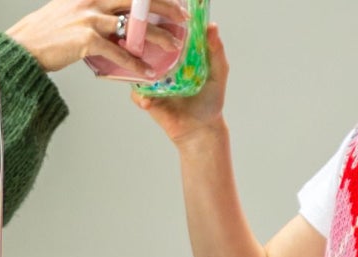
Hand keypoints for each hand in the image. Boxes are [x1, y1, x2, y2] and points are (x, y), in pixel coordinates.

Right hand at [8, 0, 183, 76]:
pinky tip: (146, 73)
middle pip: (139, 1)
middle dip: (164, 8)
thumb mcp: (69, 9)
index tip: (171, 0)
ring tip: (173, 46)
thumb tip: (108, 17)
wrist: (23, 46)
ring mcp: (90, 18)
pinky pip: (118, 53)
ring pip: (133, 27)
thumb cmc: (44, 33)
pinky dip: (134, 64)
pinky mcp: (86, 40)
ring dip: (156, 37)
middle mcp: (94, 0)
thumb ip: (90, 8)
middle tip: (181, 18)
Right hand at [132, 22, 227, 150]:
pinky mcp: (150, 101)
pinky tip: (148, 101)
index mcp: (179, 57)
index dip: (163, 31)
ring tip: (147, 75)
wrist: (202, 128)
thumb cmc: (211, 100)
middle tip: (150, 50)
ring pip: (138, 72)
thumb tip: (212, 27)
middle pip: (148, 52)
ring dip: (139, 71)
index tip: (163, 29)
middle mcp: (165, 68)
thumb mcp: (218, 72)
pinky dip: (141, 97)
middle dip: (146, 48)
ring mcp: (156, 84)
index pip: (167, 38)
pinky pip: (138, 95)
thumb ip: (216, 51)